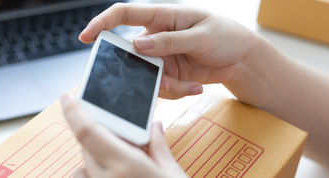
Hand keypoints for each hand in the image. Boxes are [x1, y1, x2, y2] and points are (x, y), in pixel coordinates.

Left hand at [61, 93, 187, 177]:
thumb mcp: (172, 173)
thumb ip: (158, 146)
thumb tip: (154, 124)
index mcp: (125, 165)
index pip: (87, 131)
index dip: (74, 111)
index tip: (67, 96)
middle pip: (87, 147)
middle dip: (98, 135)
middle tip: (120, 137)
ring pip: (83, 168)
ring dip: (95, 160)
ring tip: (120, 165)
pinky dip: (92, 176)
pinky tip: (113, 175)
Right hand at [79, 3, 262, 98]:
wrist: (242, 59)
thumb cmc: (225, 36)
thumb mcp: (200, 36)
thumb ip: (169, 41)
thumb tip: (138, 46)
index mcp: (161, 17)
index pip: (124, 14)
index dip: (102, 23)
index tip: (86, 36)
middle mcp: (156, 37)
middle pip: (131, 54)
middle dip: (139, 71)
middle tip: (163, 80)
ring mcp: (161, 58)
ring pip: (146, 77)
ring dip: (166, 86)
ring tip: (191, 86)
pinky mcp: (169, 75)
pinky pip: (161, 88)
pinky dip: (177, 92)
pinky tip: (195, 87)